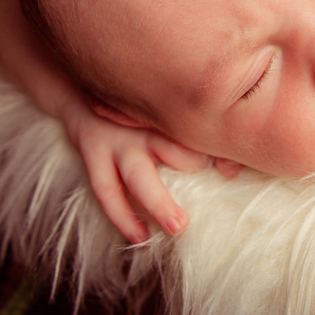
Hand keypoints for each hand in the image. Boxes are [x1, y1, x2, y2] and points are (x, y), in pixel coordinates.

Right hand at [59, 100, 239, 243]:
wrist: (82, 79)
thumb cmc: (140, 97)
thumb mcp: (168, 103)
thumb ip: (203, 130)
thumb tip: (231, 171)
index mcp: (168, 105)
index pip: (200, 128)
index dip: (221, 150)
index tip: (231, 170)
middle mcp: (142, 121)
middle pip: (174, 145)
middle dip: (195, 166)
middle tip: (218, 187)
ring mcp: (116, 137)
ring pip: (138, 175)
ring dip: (158, 202)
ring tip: (176, 227)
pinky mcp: (92, 149)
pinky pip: (105, 189)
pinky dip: (122, 216)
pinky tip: (139, 236)